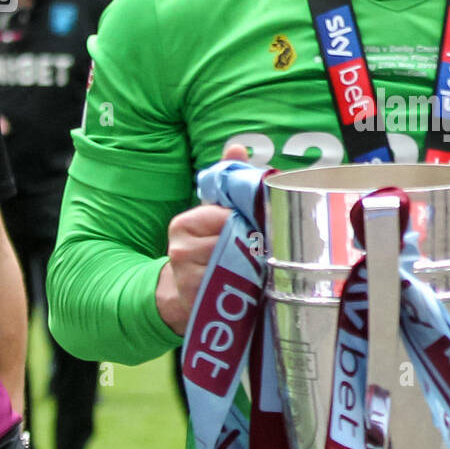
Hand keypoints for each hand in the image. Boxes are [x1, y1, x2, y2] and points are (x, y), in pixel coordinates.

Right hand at [156, 140, 250, 336]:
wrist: (181, 296)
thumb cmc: (204, 248)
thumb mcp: (211, 214)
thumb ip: (225, 182)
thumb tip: (237, 147)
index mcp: (184, 224)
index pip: (228, 218)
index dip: (250, 223)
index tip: (263, 227)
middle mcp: (180, 250)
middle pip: (234, 241)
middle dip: (256, 244)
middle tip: (269, 248)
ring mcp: (188, 278)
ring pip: (237, 265)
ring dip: (255, 267)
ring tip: (261, 266)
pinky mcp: (199, 301)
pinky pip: (234, 288)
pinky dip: (248, 286)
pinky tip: (252, 284)